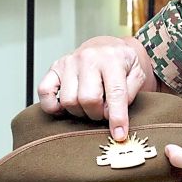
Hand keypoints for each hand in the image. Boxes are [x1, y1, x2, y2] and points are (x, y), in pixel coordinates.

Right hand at [37, 36, 155, 139]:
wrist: (106, 47)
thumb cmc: (122, 64)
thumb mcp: (137, 74)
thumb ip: (130, 94)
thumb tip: (115, 117)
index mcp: (112, 59)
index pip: (115, 93)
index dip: (117, 118)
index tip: (120, 135)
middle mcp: (88, 58)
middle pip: (89, 100)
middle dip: (98, 114)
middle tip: (104, 112)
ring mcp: (69, 62)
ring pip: (69, 101)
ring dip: (80, 112)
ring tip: (90, 107)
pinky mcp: (54, 68)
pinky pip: (44, 92)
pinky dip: (52, 106)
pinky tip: (66, 108)